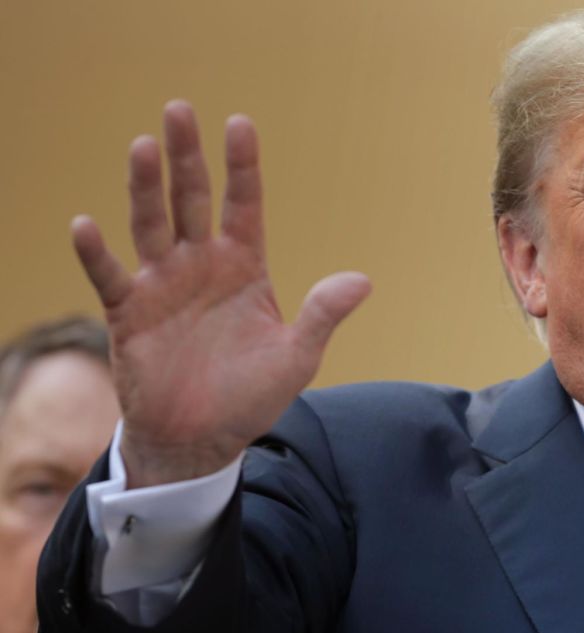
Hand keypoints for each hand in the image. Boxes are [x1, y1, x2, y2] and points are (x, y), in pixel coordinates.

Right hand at [72, 100, 370, 486]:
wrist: (203, 440)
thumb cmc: (252, 396)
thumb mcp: (297, 356)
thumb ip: (323, 315)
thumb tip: (363, 280)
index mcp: (245, 267)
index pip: (244, 204)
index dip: (242, 166)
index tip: (238, 123)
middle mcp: (202, 265)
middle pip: (191, 199)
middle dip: (186, 157)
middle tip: (178, 108)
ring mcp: (163, 285)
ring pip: (151, 224)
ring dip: (145, 187)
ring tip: (144, 146)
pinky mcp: (129, 313)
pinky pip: (111, 277)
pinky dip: (97, 253)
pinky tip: (87, 225)